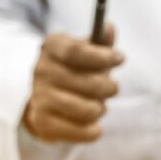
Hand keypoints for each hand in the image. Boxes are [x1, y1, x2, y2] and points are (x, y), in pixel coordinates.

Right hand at [22, 23, 123, 142]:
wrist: (41, 102)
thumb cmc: (71, 71)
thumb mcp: (84, 52)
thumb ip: (100, 41)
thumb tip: (109, 28)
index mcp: (51, 47)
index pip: (77, 51)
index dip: (102, 56)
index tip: (119, 60)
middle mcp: (41, 72)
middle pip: (89, 83)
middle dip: (109, 87)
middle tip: (113, 88)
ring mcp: (40, 99)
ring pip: (89, 109)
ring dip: (100, 109)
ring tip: (98, 107)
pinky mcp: (44, 124)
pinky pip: (84, 131)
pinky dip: (94, 130)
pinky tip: (92, 125)